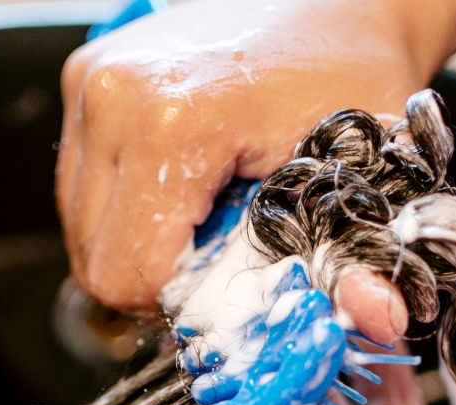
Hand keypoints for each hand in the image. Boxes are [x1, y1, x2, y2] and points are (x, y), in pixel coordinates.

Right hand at [58, 0, 450, 319]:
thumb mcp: (363, 175)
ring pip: (81, 233)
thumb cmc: (350, 78)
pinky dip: (127, 213)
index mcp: (171, 123)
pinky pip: (82, 192)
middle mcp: (113, 96)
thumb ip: (359, 259)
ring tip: (202, 218)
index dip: (177, 306)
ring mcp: (90, 82)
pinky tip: (179, 190)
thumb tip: (374, 321)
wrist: (338, 0)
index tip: (225, 289)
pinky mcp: (84, 80)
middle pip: (95, 263)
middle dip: (156, 282)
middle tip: (216, 260)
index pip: (128, 276)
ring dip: (138, 248)